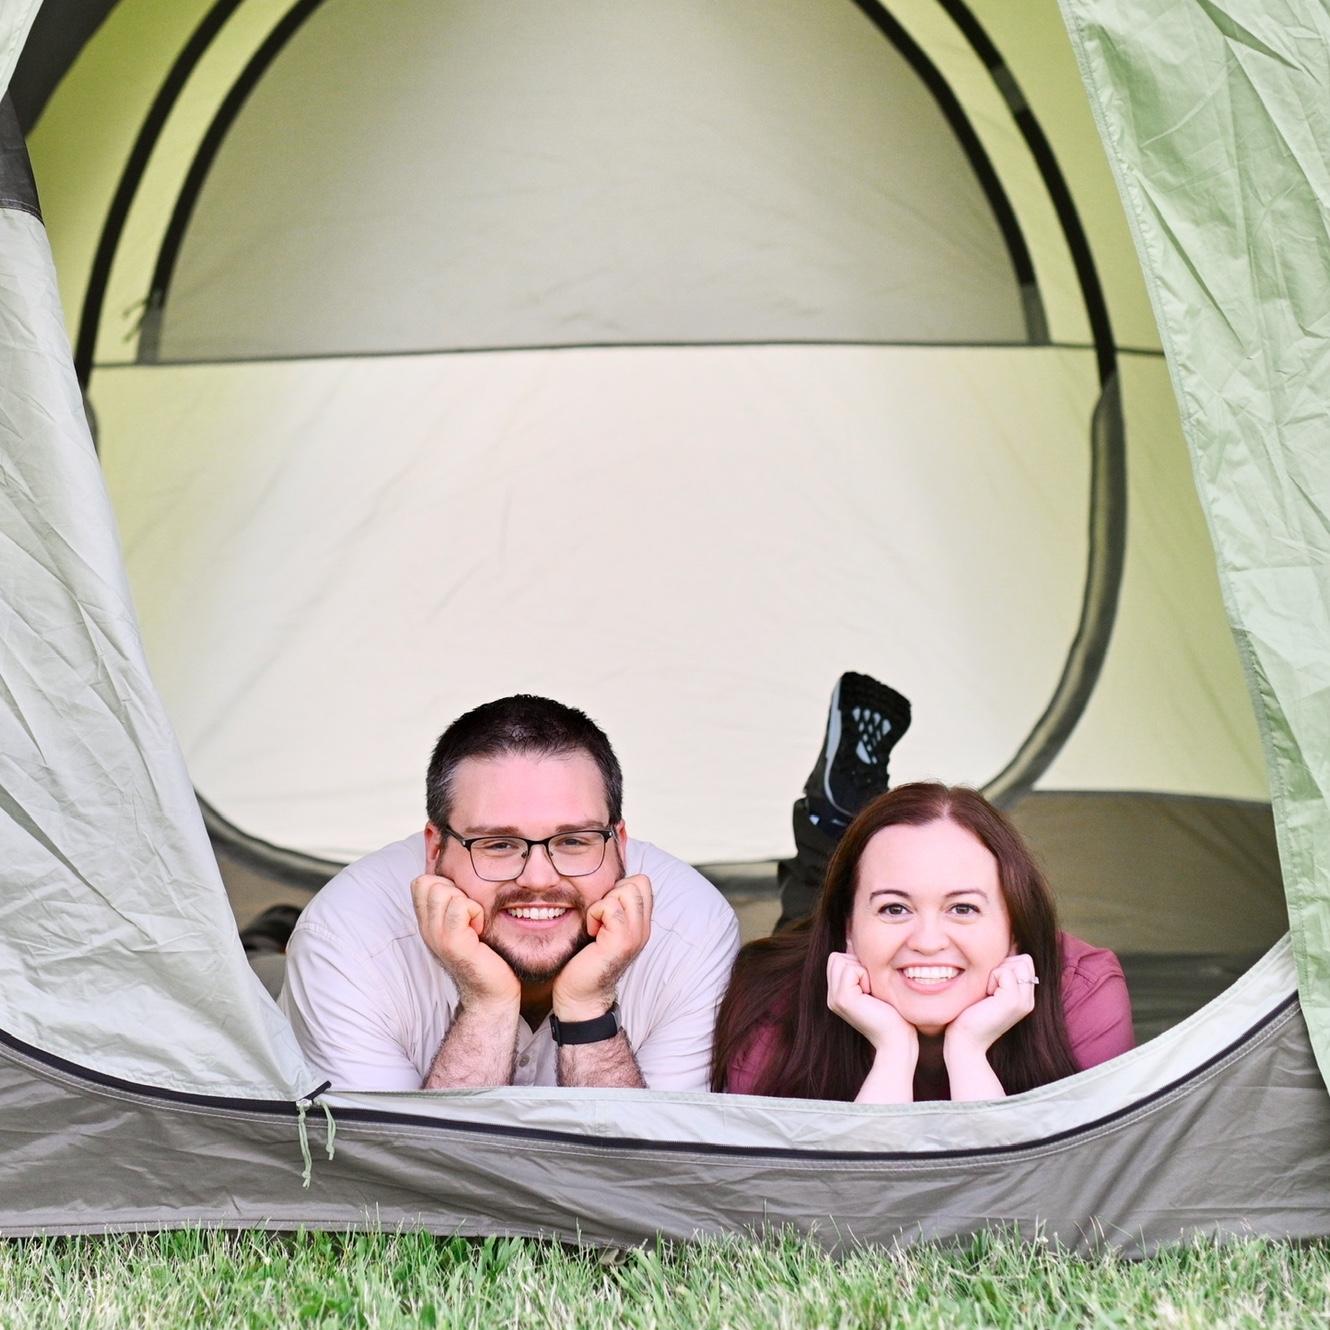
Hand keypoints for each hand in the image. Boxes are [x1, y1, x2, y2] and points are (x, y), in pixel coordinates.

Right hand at [411, 874, 519, 1011]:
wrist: (492, 991)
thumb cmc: (485, 953)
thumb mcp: (464, 922)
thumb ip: (455, 900)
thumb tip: (456, 875)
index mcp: (428, 921)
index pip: (421, 882)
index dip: (445, 883)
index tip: (463, 904)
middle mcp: (427, 928)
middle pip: (429, 882)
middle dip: (456, 890)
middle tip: (470, 915)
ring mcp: (437, 936)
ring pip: (444, 891)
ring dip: (467, 901)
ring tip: (475, 923)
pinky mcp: (453, 942)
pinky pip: (461, 907)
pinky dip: (476, 912)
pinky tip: (480, 930)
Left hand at [552, 874, 652, 1019]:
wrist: (581, 995)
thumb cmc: (585, 960)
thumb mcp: (603, 927)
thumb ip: (611, 907)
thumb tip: (600, 881)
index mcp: (640, 923)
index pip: (642, 882)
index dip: (620, 886)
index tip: (604, 908)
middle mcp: (643, 928)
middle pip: (639, 882)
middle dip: (613, 891)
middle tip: (600, 915)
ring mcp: (635, 934)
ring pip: (627, 890)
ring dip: (604, 902)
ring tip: (596, 924)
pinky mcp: (621, 941)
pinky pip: (610, 907)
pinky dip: (594, 914)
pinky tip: (591, 932)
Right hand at [826, 950, 917, 1056]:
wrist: (897, 1040)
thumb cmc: (893, 1013)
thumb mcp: (874, 986)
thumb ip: (861, 969)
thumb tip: (853, 941)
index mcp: (836, 993)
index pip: (837, 959)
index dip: (856, 963)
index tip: (871, 985)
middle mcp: (831, 996)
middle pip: (836, 957)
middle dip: (857, 965)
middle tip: (871, 988)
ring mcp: (834, 998)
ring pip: (842, 960)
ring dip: (862, 971)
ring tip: (871, 992)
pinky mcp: (843, 999)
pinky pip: (852, 969)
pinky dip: (866, 977)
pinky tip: (872, 996)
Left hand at [944, 952, 1037, 1054]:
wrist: (965, 1041)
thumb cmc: (969, 1014)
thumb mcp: (989, 990)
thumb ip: (1000, 974)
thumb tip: (1002, 949)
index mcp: (1025, 997)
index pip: (1025, 961)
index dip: (1005, 963)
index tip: (991, 983)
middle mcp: (1028, 999)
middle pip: (1025, 959)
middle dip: (1003, 965)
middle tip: (989, 987)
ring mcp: (1023, 1001)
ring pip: (1018, 963)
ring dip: (996, 971)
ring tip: (988, 992)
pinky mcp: (1013, 1001)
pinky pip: (1005, 972)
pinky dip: (991, 978)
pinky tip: (986, 996)